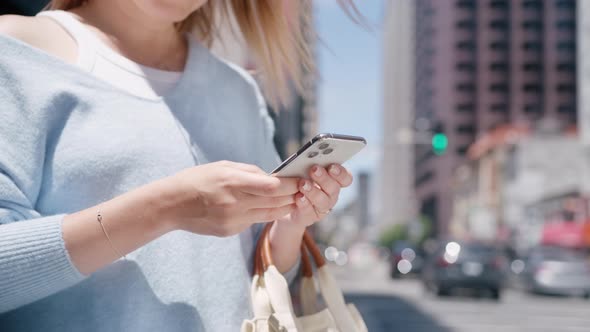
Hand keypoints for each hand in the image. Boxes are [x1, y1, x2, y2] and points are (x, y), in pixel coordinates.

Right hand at [160, 161, 298, 236]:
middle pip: (276, 202)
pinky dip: (264, 213)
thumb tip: (273, 176)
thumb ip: (250, 171)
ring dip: (284, 207)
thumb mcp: (223, 166)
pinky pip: (254, 221)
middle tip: (305, 189)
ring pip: (269, 214)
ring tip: (294, 199)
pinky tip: (271, 207)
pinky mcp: (230, 231)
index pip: (273, 186)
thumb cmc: (197, 180)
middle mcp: (235, 203)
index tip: (301, 179)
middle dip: (293, 195)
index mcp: (233, 182)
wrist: (171, 205)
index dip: (291, 184)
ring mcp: (233, 220)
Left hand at [278, 164, 352, 227]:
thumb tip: (308, 155)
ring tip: (303, 184)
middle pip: (334, 188)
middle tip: (314, 169)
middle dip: (324, 178)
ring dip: (313, 191)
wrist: (285, 203)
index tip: (332, 166)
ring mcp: (322, 207)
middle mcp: (331, 194)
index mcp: (334, 180)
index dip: (341, 173)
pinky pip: (309, 212)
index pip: (346, 178)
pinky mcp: (310, 217)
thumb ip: (308, 163)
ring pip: (323, 201)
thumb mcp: (302, 170)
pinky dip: (304, 204)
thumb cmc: (297, 180)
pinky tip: (299, 197)